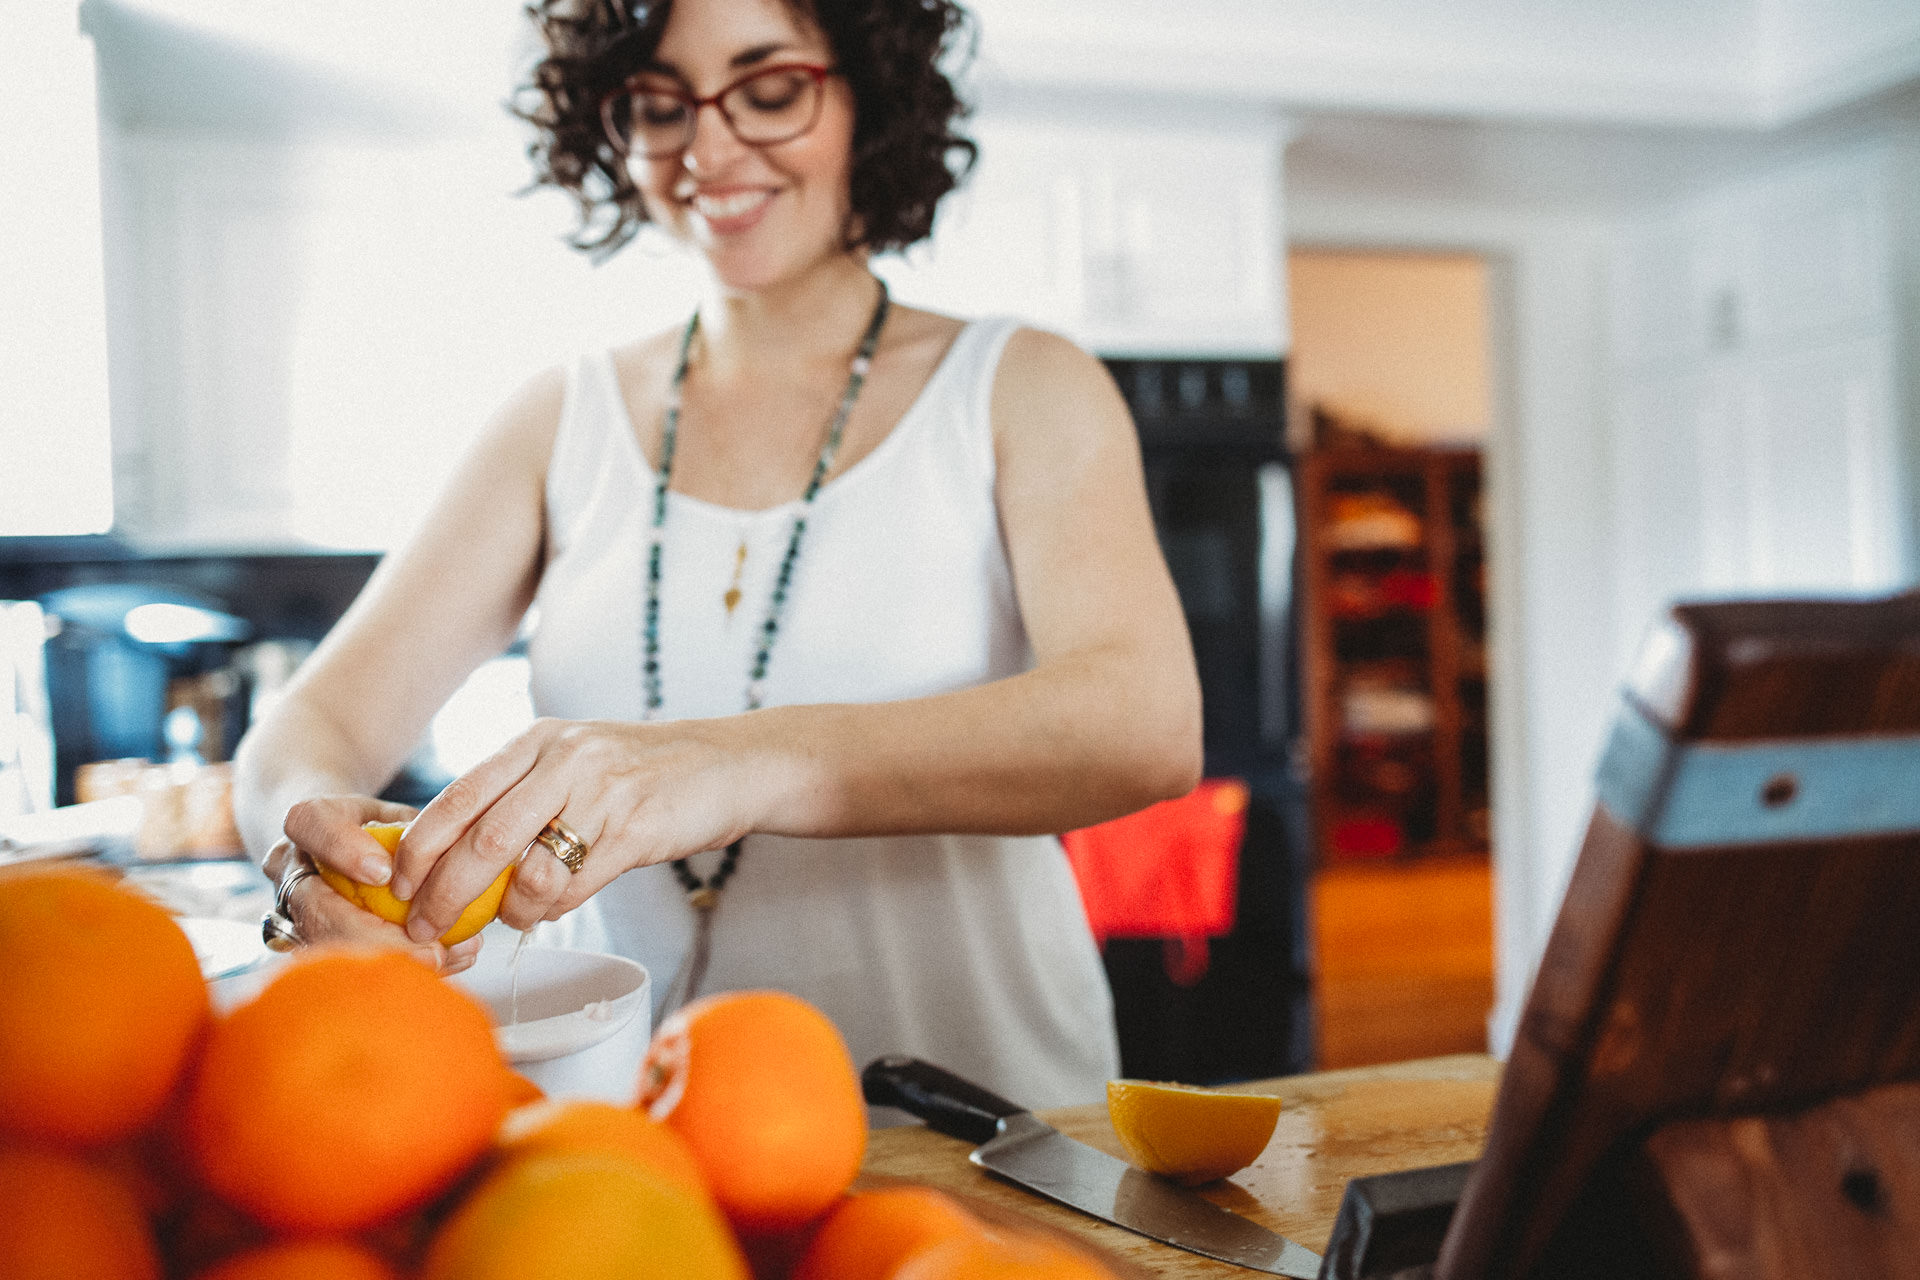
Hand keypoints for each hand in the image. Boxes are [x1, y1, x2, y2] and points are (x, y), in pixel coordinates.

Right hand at [268, 796, 482, 975]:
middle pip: (317, 910)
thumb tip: (462, 856)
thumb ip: (415, 828)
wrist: (333, 845)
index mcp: (307, 822)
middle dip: (378, 939)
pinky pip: (350, 963)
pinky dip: (400, 967)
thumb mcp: (393, 809)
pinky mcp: (314, 941)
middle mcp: (291, 869)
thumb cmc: (375, 824)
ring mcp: (296, 911)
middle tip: (434, 952)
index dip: (345, 851)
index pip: (312, 826)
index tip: (384, 874)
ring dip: (394, 961)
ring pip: (333, 947)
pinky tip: (446, 964)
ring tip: (450, 958)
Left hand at [390, 718, 756, 942]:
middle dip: (442, 894)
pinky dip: (552, 908)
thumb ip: (522, 794)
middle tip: (424, 928)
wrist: (730, 765)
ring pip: (527, 869)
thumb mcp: (575, 760)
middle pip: (480, 840)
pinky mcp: (635, 832)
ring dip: (506, 909)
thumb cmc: (645, 771)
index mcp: (539, 741)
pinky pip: (575, 886)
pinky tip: (551, 908)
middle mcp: (565, 761)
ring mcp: (602, 794)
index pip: (458, 795)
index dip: (419, 847)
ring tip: (505, 920)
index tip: (396, 886)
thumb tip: (457, 852)